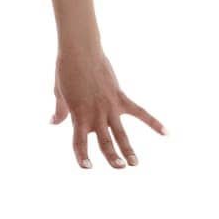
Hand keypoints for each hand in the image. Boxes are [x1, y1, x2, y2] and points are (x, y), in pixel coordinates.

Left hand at [51, 44, 164, 168]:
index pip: (79, 141)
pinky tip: (166, 133)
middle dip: (112, 156)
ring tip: (134, 163)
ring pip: (120, 132)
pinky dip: (153, 122)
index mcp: (78, 114)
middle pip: (104, 140)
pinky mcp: (120, 97)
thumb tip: (53, 123)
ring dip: (128, 148)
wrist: (79, 50)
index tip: (87, 168)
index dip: (82, 156)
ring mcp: (109, 106)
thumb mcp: (59, 92)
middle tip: (120, 167)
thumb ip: (60, 111)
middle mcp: (95, 113)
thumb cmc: (66, 70)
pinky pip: (140, 112)